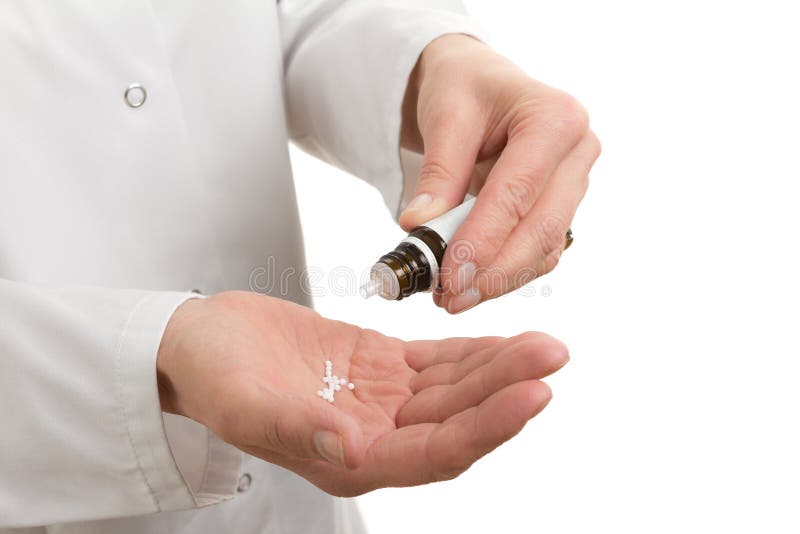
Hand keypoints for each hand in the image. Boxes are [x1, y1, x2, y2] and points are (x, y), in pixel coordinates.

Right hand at [157, 291, 567, 495]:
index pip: (435, 453)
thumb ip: (296, 429)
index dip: (487, 428)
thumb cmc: (211, 376)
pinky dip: (473, 353)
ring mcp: (383, 400)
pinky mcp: (382, 366)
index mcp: (349, 461)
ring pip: (456, 388)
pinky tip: (504, 341)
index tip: (532, 395)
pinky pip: (439, 363)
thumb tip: (352, 451)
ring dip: (500, 368)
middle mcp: (376, 436)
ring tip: (545, 344)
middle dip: (508, 390)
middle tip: (551, 356)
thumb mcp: (242, 403)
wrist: (201, 343)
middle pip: (458, 418)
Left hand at [399, 34, 600, 312]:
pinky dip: (506, 272)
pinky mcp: (562, 206)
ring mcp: (575, 182)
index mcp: (555, 118)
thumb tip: (418, 226)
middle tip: (450, 298)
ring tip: (453, 298)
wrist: (478, 85)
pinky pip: (539, 250)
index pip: (518, 192)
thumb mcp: (445, 116)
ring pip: (544, 247)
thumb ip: (438, 172)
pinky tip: (472, 285)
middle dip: (494, 272)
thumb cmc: (464, 88)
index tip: (450, 275)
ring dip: (500, 280)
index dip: (484, 240)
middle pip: (541, 228)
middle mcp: (577, 151)